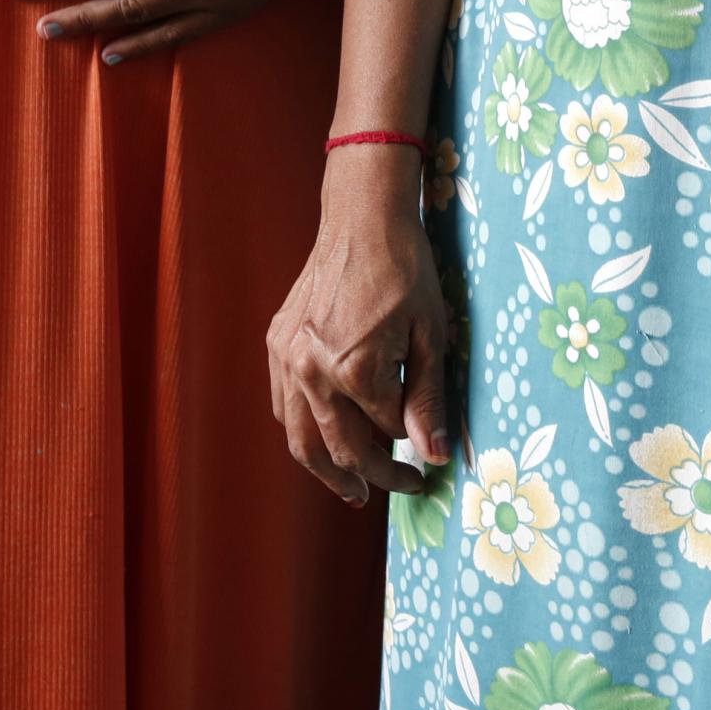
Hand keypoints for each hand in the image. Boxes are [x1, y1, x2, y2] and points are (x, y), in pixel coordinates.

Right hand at [264, 156, 455, 503]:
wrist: (363, 219)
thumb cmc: (405, 270)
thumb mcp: (430, 336)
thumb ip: (427, 400)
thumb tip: (433, 454)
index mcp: (354, 370)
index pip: (382, 435)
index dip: (407, 457)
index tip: (426, 470)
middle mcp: (312, 370)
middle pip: (338, 447)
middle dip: (369, 476)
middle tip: (393, 491)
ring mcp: (287, 358)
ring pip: (298, 436)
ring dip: (324, 469)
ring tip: (351, 488)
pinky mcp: (277, 343)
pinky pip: (283, 404)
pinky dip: (301, 430)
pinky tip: (321, 440)